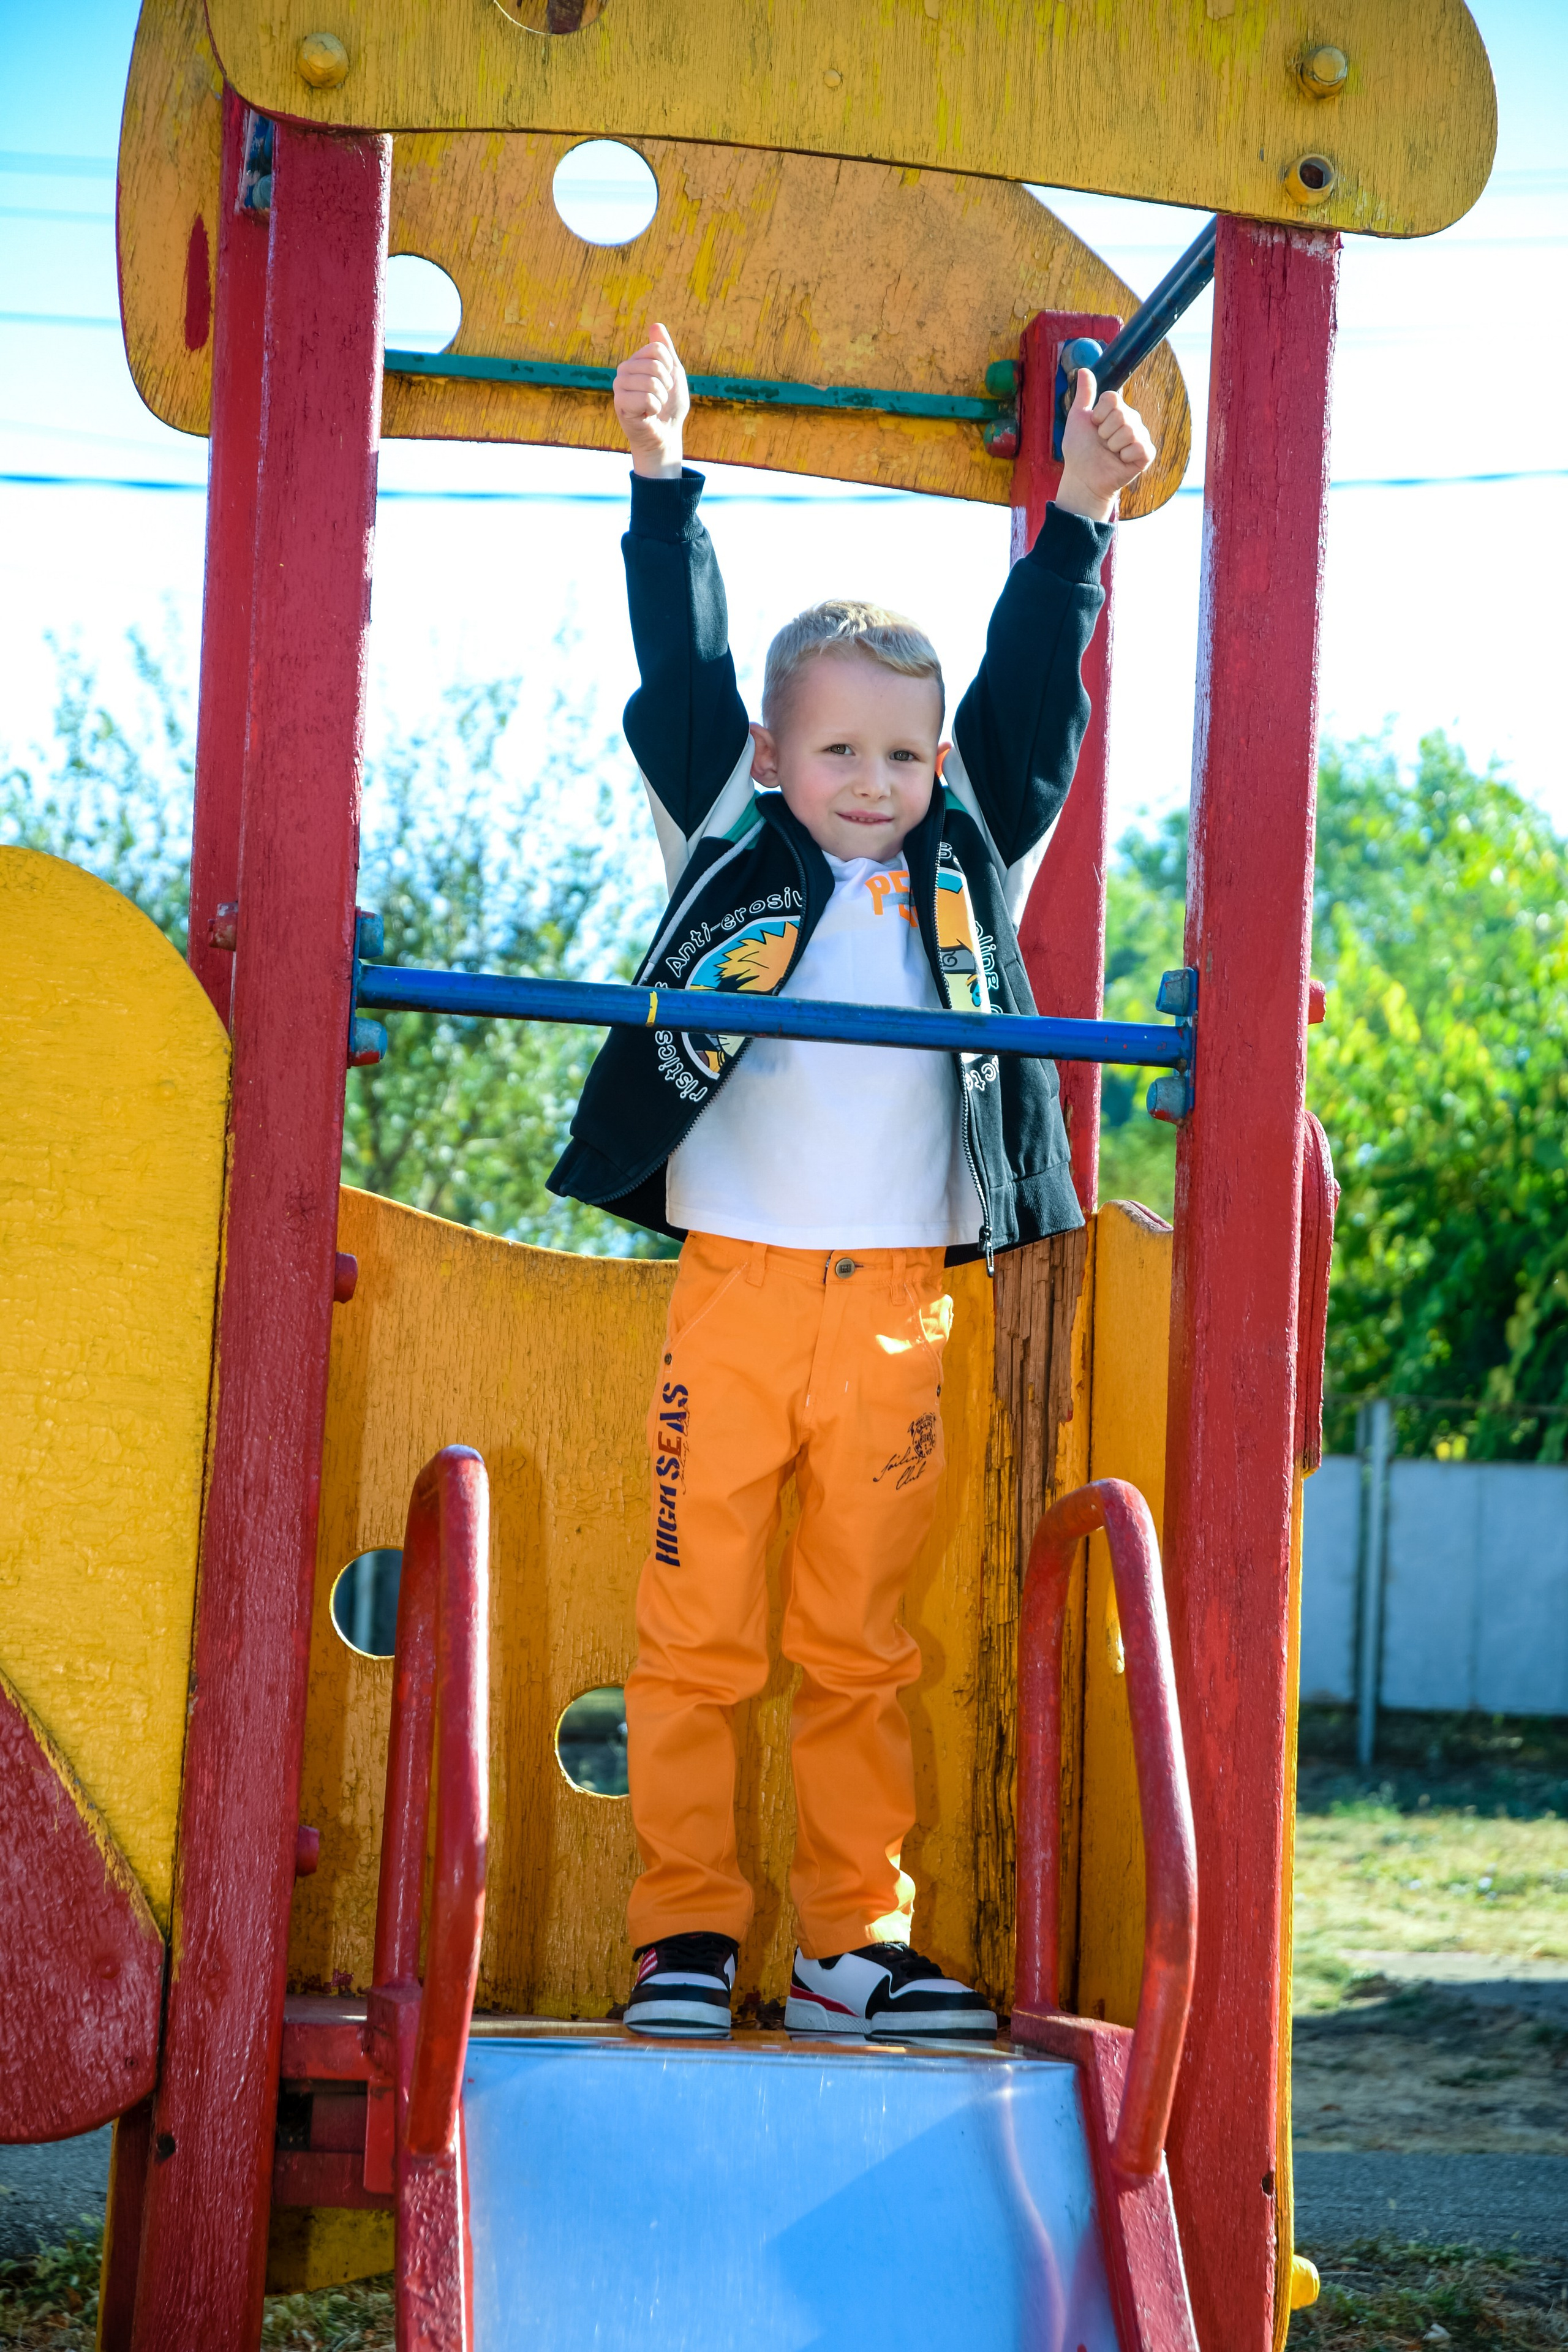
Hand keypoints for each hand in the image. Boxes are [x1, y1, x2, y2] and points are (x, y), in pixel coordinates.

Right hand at [613, 322, 689, 479]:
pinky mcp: (619, 404)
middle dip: (666, 385)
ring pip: (650, 382)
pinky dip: (654, 409)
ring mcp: (619, 386)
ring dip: (660, 398)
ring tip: (654, 406)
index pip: (657, 349)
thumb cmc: (669, 406)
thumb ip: (666, 350)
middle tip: (661, 397)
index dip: (669, 367)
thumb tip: (656, 324)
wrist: (665, 435)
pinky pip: (646, 399)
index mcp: (636, 360)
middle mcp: (623, 370)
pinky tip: (647, 415)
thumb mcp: (673, 373)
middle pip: (654, 365)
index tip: (667, 381)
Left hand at [1057, 369, 1157, 522]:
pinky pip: (1140, 447)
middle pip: (1121, 414)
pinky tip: (1121, 461)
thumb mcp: (1078, 418)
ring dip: (1112, 446)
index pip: (1113, 398)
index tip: (1094, 426)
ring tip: (1110, 453)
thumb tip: (1084, 369)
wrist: (1082, 478)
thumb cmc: (1079, 450)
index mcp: (1117, 410)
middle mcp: (1132, 420)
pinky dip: (1125, 456)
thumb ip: (1085, 394)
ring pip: (1129, 431)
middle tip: (1102, 443)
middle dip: (1104, 432)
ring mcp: (1140, 437)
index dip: (1099, 414)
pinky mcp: (1147, 454)